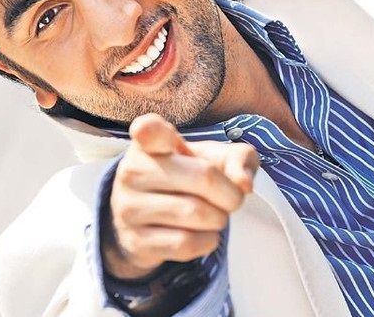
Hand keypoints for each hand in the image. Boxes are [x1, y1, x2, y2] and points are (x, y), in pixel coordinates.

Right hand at [102, 113, 258, 279]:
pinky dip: (208, 241)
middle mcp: (133, 171)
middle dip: (230, 193)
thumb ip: (239, 158)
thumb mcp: (216, 158)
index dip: (147, 129)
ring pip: (196, 213)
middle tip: (231, 199)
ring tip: (214, 216)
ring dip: (219, 219)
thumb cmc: (190, 177)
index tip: (143, 130)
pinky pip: (185, 243)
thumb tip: (244, 185)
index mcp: (150, 142)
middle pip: (202, 176)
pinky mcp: (135, 241)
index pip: (148, 130)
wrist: (154, 220)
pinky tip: (205, 234)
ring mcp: (129, 208)